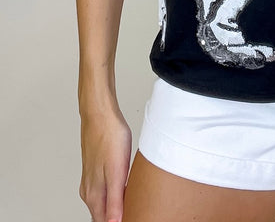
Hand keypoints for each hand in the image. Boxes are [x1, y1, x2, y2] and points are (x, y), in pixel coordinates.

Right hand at [79, 102, 131, 221]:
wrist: (100, 112)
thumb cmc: (108, 136)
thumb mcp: (116, 171)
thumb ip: (115, 200)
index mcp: (93, 195)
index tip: (135, 217)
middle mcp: (89, 190)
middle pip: (102, 216)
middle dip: (118, 218)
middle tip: (137, 212)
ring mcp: (91, 179)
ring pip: (103, 204)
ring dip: (116, 208)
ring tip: (132, 205)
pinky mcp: (96, 170)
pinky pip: (105, 191)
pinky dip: (115, 195)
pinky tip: (125, 190)